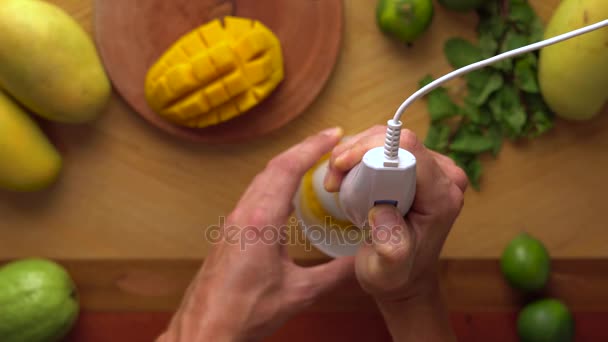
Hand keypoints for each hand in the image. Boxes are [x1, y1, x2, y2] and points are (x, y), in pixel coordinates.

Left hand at [158, 128, 354, 341]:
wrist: (205, 331)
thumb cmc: (243, 314)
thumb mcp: (300, 293)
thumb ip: (336, 274)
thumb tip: (364, 260)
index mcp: (260, 221)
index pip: (287, 169)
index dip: (312, 146)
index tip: (333, 134)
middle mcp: (243, 214)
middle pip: (274, 167)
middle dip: (303, 149)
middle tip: (329, 141)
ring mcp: (232, 222)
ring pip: (261, 179)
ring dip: (288, 165)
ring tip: (313, 160)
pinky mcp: (229, 233)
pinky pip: (254, 194)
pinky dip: (275, 183)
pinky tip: (288, 193)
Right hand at [324, 125, 467, 340]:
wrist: (404, 277)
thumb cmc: (396, 275)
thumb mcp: (389, 270)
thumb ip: (391, 247)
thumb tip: (382, 211)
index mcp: (442, 197)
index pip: (409, 150)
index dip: (370, 150)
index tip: (340, 168)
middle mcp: (444, 177)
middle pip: (396, 140)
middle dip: (357, 152)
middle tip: (333, 180)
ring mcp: (433, 170)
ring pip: (387, 140)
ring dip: (354, 154)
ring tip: (336, 181)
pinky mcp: (418, 168)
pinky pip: (385, 147)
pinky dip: (360, 156)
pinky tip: (346, 177)